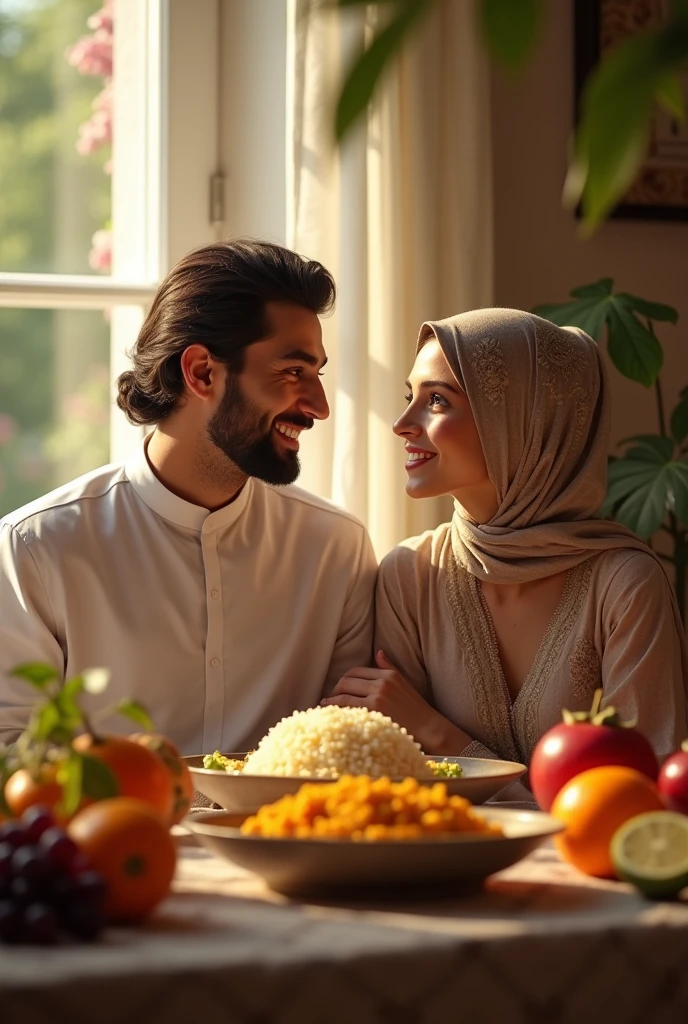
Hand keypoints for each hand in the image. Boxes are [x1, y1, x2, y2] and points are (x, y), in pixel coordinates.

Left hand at [321, 650, 470, 752]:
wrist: (429, 728)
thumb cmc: (416, 708)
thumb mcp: (405, 682)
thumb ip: (389, 666)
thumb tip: (378, 652)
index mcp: (388, 674)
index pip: (356, 671)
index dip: (343, 680)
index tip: (338, 688)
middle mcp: (382, 683)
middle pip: (346, 681)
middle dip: (334, 689)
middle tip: (328, 698)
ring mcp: (377, 697)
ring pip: (344, 695)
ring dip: (331, 701)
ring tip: (324, 707)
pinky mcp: (374, 712)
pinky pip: (348, 708)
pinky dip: (337, 711)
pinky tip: (333, 716)